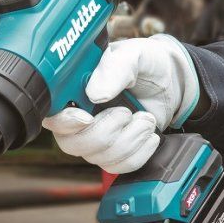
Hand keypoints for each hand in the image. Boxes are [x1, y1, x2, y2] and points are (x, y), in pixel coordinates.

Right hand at [41, 34, 200, 173]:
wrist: (171, 84)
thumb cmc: (146, 65)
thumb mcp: (135, 56)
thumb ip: (116, 69)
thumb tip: (95, 93)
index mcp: (73, 91)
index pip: (52, 116)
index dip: (66, 121)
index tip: (88, 117)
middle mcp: (78, 118)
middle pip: (73, 144)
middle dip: (107, 131)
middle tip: (127, 112)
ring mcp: (95, 139)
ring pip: (100, 158)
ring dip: (130, 139)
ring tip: (145, 118)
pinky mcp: (114, 154)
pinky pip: (119, 166)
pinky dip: (140, 151)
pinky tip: (147, 133)